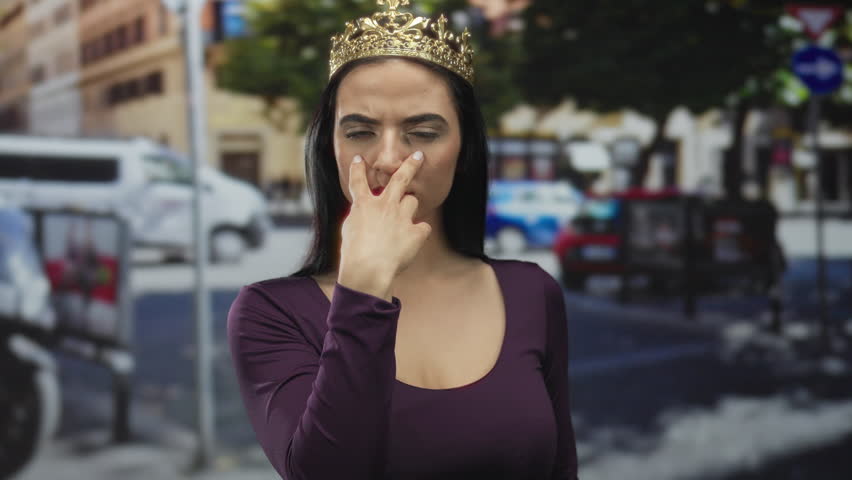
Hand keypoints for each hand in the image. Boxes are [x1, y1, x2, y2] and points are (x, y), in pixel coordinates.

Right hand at [338, 151, 431, 299]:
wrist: (368, 269)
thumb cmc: (354, 253)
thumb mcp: (349, 231)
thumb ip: (360, 216)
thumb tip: (365, 210)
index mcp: (364, 205)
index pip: (359, 181)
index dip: (358, 169)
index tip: (360, 159)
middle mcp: (384, 205)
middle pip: (400, 178)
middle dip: (410, 165)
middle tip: (418, 156)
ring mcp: (402, 217)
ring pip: (412, 201)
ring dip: (408, 208)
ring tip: (401, 222)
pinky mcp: (415, 231)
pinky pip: (423, 226)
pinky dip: (418, 233)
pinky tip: (410, 243)